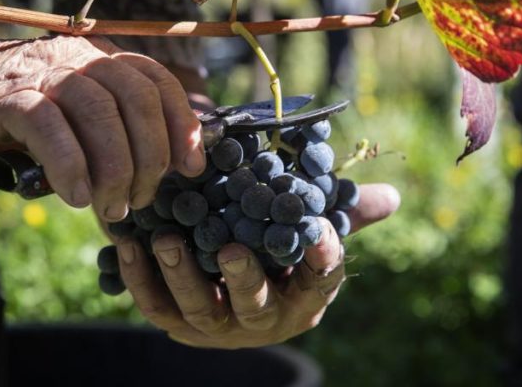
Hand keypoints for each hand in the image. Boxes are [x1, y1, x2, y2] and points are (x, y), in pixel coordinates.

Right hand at [0, 31, 205, 218]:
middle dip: (150, 156)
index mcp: (101, 58)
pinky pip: (49, 128)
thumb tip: (161, 168)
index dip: (183, 124)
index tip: (191, 167)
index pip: (157, 82)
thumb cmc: (15, 111)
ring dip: (115, 168)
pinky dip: (70, 165)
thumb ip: (110, 128)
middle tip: (142, 198)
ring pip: (99, 113)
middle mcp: (78, 58)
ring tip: (112, 208)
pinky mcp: (7, 96)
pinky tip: (78, 197)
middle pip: (136, 99)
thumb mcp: (71, 113)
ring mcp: (43, 73)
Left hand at [114, 183, 399, 347]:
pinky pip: (155, 305)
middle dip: (243, 280)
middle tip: (230, 248)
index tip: (322, 229)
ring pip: (199, 310)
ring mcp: (217, 325)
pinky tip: (128, 242)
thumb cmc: (279, 250)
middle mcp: (262, 319)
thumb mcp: (311, 230)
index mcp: (302, 297)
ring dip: (182, 276)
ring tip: (169, 240)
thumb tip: (393, 196)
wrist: (230, 282)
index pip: (321, 281)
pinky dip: (139, 277)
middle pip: (255, 306)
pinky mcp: (176, 323)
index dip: (323, 259)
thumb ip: (344, 212)